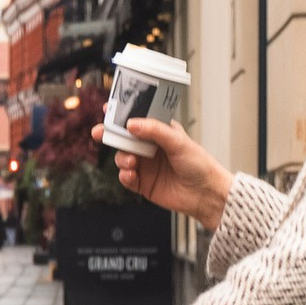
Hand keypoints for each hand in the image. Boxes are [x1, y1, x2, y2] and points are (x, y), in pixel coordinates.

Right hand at [115, 112, 231, 230]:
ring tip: (131, 161)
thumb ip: (154, 130)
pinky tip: (131, 175)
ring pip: (122, 157)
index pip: (137, 119)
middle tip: (100, 133)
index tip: (107, 110)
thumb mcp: (178, 141)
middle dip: (110, 135)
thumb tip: (131, 124)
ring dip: (121, 158)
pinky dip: (125, 176)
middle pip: (123, 138)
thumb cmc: (199, 164)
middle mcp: (150, 147)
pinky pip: (126, 178)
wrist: (205, 194)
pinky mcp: (143, 184)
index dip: (121, 114)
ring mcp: (146, 165)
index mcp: (159, 132)